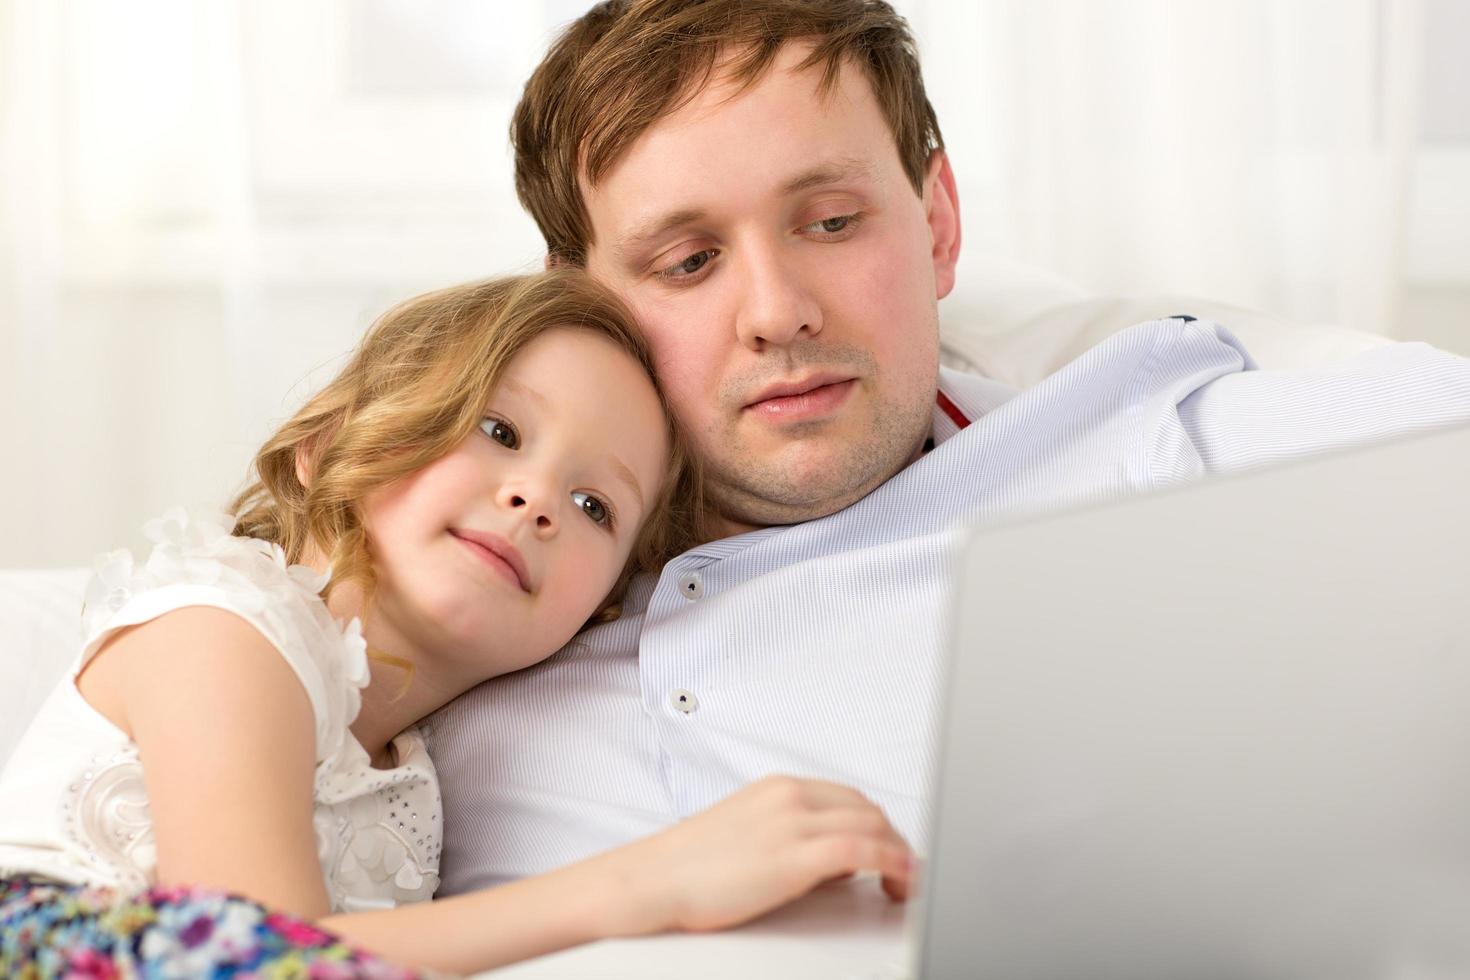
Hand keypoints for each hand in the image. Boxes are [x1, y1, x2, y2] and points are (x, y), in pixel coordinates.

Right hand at [615, 775, 913, 934]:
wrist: (652, 880)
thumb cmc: (689, 865)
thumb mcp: (747, 834)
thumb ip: (790, 835)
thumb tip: (831, 860)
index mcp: (779, 789)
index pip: (849, 798)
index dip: (878, 827)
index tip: (891, 849)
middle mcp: (789, 797)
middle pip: (867, 810)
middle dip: (893, 840)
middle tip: (903, 872)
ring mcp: (792, 823)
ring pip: (872, 826)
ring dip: (899, 855)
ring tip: (907, 884)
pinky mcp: (793, 855)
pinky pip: (861, 851)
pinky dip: (892, 864)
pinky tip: (901, 882)